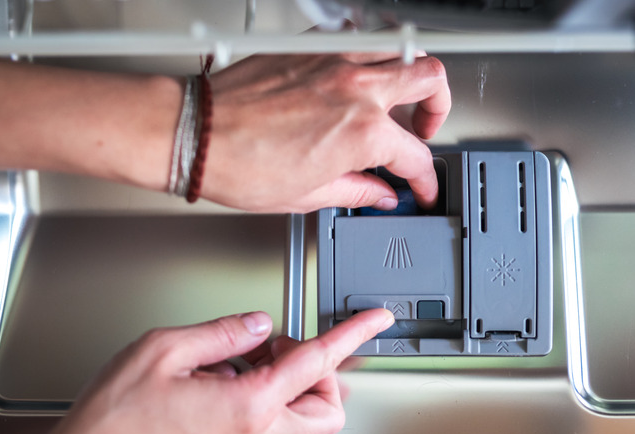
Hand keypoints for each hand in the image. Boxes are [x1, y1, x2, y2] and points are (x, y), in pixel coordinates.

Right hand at [48, 309, 394, 433]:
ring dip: (293, 387)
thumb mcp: (164, 351)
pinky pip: (276, 429)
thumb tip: (257, 324)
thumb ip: (223, 332)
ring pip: (305, 422)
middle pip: (327, 407)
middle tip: (283, 347)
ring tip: (250, 363)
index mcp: (249, 406)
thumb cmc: (115, 420)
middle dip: (319, 372)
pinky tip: (233, 383)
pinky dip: (270, 402)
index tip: (375, 320)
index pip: (318, 362)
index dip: (352, 335)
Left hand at [203, 54, 450, 212]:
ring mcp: (335, 60)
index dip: (424, 179)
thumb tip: (379, 194)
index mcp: (363, 132)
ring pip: (402, 48)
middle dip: (438, 109)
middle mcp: (356, 88)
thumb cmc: (239, 164)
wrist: (195, 133)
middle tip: (421, 129)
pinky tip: (356, 77)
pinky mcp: (311, 47)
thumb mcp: (308, 195)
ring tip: (397, 97)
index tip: (419, 186)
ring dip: (409, 75)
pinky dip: (368, 55)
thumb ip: (357, 190)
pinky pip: (357, 37)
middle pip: (430, 80)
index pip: (416, 155)